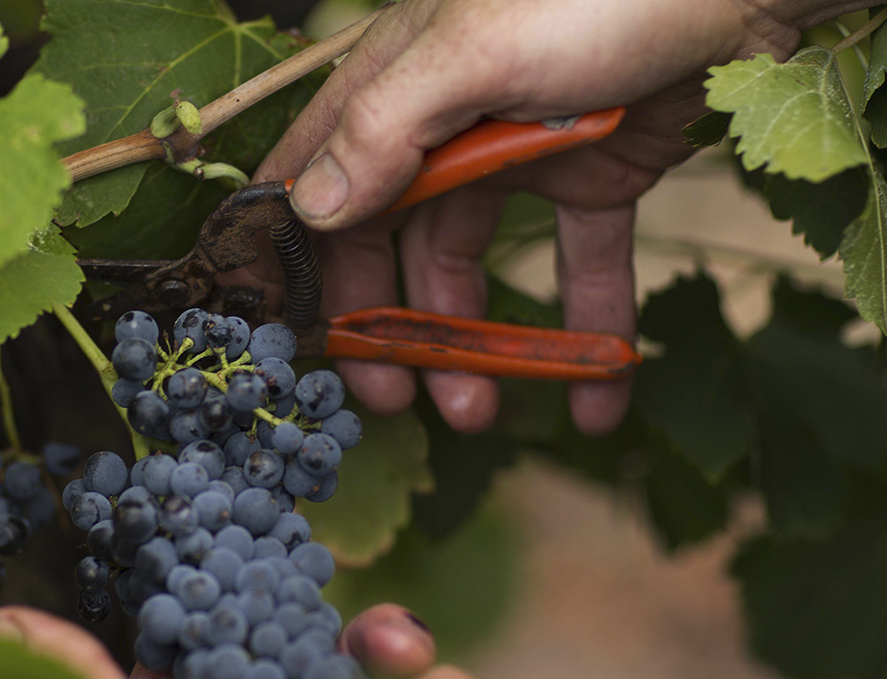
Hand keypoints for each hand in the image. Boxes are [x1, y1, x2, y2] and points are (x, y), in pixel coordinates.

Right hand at [226, 0, 870, 433]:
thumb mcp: (481, 54)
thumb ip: (389, 129)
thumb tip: (308, 208)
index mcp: (399, 84)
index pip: (316, 176)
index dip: (296, 253)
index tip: (288, 336)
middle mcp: (447, 120)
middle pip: (391, 237)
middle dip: (385, 322)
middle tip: (389, 398)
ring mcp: (522, 151)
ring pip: (476, 262)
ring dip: (473, 343)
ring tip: (477, 416)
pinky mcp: (597, 174)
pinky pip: (582, 262)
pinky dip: (587, 328)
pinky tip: (598, 400)